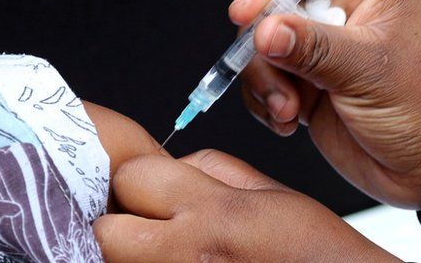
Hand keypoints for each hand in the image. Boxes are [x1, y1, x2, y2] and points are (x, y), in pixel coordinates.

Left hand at [93, 150, 395, 261]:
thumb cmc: (314, 253)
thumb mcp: (267, 192)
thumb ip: (206, 169)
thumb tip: (162, 168)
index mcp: (215, 214)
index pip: (130, 177)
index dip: (138, 179)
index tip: (150, 191)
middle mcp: (192, 257)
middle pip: (106, 235)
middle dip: (118, 226)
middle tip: (143, 229)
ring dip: (130, 256)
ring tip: (163, 250)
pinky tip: (181, 262)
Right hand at [233, 0, 420, 208]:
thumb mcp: (372, 73)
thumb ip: (314, 49)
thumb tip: (265, 30)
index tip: (246, 14)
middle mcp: (339, 15)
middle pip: (272, 8)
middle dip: (264, 48)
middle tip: (277, 80)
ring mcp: (318, 52)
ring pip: (260, 49)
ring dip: (265, 83)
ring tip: (289, 110)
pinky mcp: (303, 85)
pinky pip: (262, 82)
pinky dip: (265, 103)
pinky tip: (288, 121)